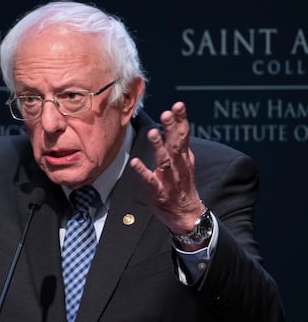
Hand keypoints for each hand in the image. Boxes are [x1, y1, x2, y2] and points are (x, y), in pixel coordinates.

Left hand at [129, 102, 203, 236]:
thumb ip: (181, 146)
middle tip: (167, 113)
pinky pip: (150, 181)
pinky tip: (135, 162)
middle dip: (172, 128)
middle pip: (176, 145)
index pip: (184, 136)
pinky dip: (143, 171)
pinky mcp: (159, 192)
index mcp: (184, 159)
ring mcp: (169, 180)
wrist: (187, 215)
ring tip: (153, 132)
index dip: (181, 120)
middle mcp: (178, 167)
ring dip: (159, 147)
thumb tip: (179, 125)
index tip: (178, 105)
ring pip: (164, 161)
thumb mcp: (185, 164)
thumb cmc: (182, 187)